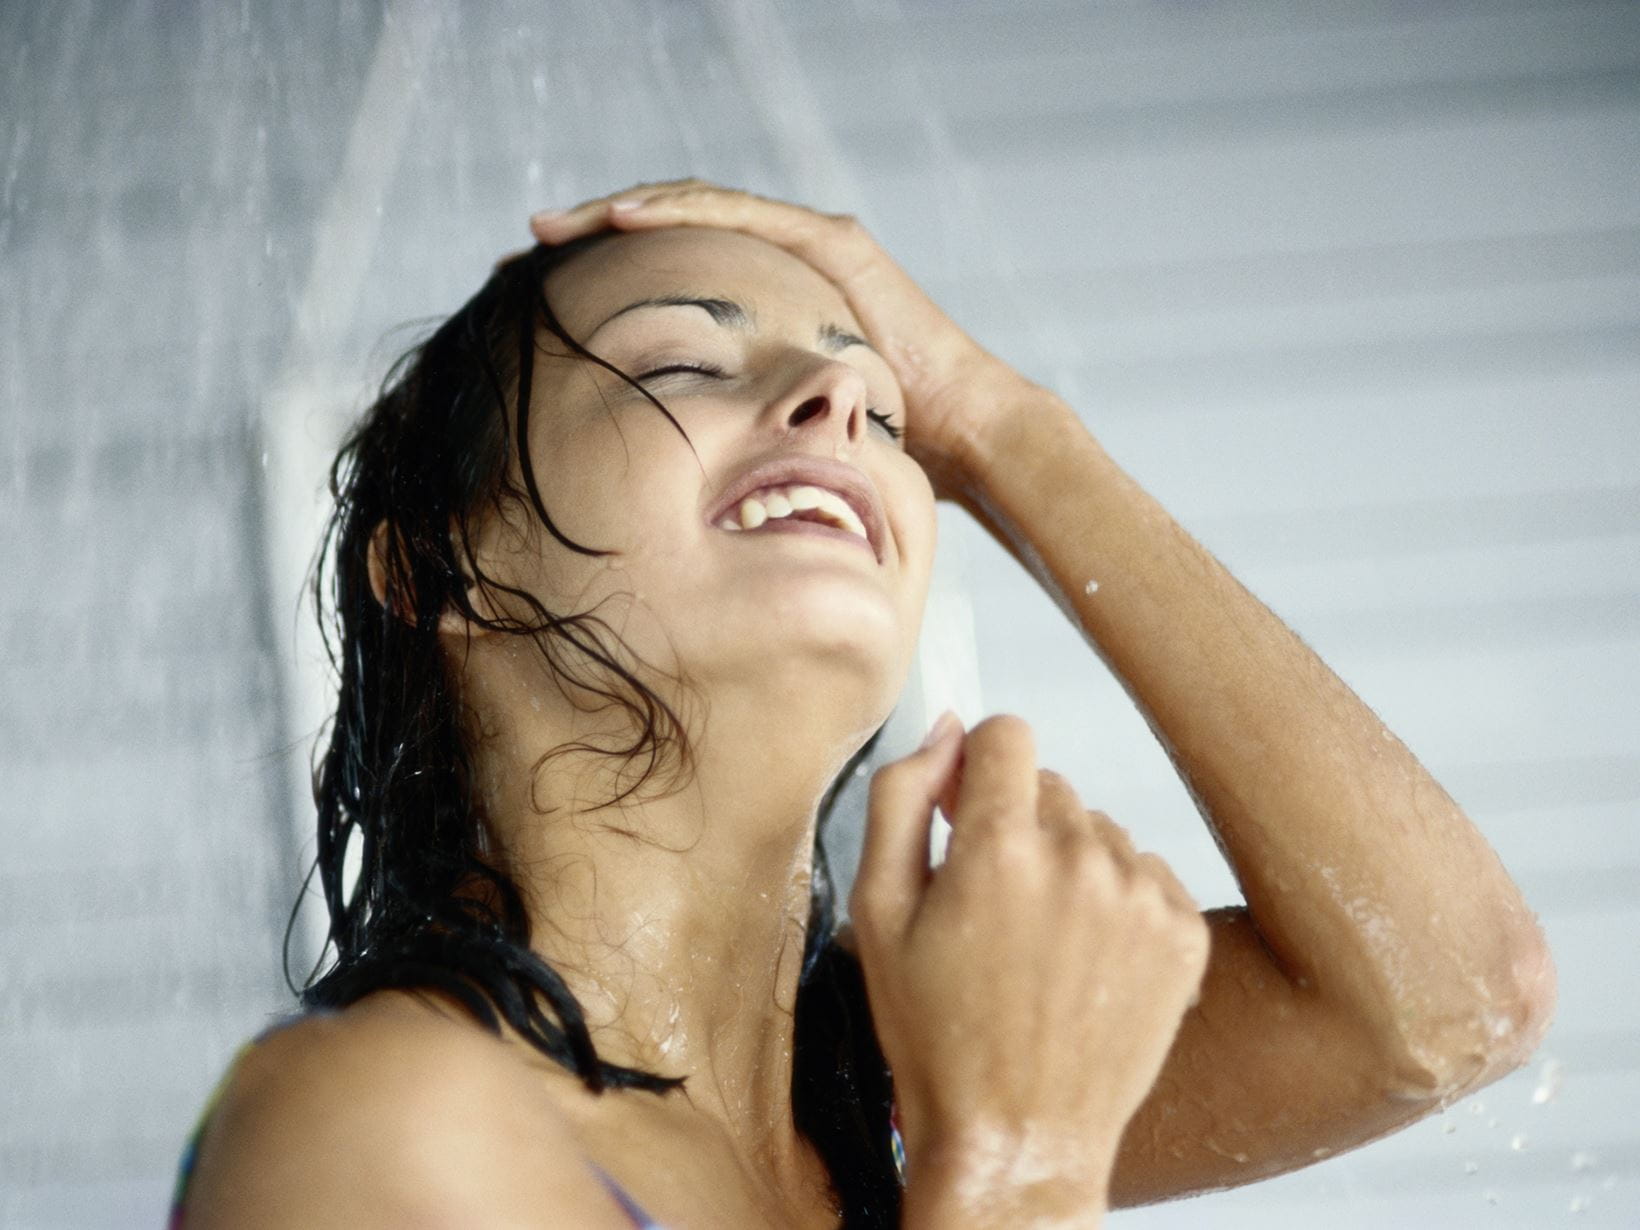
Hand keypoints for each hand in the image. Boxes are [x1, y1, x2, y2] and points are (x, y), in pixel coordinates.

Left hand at [528, 180, 1050, 497]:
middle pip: (672, 229)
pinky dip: (679, 210)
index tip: (539, 294)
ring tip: (551, 226)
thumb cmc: (879, 447)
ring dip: (618, 211)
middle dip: (594, 232)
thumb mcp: (779, 434)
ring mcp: (809, 243)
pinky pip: (740, 214)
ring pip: (695, 207)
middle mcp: (783, 261)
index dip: (605, 274)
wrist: (963, 436)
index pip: (671, 273)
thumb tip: (669, 487)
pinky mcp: (831, 242)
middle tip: (521, 247)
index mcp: (765, 302)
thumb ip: (734, 433)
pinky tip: (622, 217)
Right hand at [853, 713, 1208, 1218]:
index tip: (964, 812)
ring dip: (1069, 866)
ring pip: (1099, 832)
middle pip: (1051, 787)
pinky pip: (1146, 874)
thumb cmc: (939, 1039)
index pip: (1006, 734)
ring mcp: (1140, 897)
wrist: (1018, 1138)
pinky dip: (1117, 903)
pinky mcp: (1184, 934)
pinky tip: (1085, 961)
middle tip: (991, 909)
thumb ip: (900, 800)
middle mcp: (1081, 859)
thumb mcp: (878, 914)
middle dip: (1017, 827)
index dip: (976, 768)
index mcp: (999, 847)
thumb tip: (943, 731)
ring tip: (1040, 946)